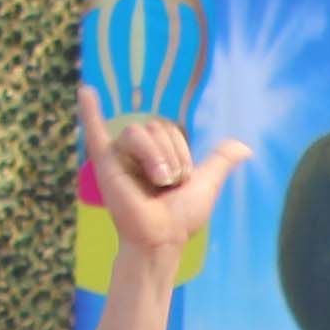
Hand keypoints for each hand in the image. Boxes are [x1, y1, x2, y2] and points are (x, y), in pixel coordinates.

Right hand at [75, 90, 249, 277]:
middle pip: (156, 128)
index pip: (171, 130)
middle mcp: (137, 151)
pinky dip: (89, 111)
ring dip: (155, 156)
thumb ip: (220, 161)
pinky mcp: (104, 163)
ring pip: (138, 131)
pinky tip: (85, 91)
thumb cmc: (181, 216)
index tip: (181, 180)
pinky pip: (94, 131)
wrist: (162, 237)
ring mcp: (119, 155)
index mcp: (158, 153)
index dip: (182, 153)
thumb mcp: (206, 183)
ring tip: (156, 181)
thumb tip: (245, 146)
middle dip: (172, 156)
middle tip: (167, 184)